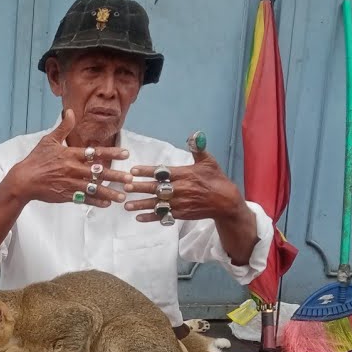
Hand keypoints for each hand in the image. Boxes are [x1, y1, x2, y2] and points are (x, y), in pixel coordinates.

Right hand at [7, 109, 132, 207]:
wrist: (23, 180)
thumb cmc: (36, 159)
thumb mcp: (49, 140)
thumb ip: (63, 127)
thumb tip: (70, 111)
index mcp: (71, 155)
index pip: (95, 153)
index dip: (112, 154)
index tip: (125, 154)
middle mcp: (73, 169)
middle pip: (98, 173)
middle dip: (115, 176)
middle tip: (130, 179)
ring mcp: (70, 184)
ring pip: (94, 188)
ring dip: (109, 192)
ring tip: (122, 196)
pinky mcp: (66, 195)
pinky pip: (84, 199)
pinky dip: (96, 201)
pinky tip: (106, 203)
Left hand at [124, 134, 248, 222]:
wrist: (225, 202)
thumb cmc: (216, 179)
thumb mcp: (208, 161)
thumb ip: (198, 148)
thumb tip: (195, 134)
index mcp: (185, 174)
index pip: (162, 171)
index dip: (147, 171)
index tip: (134, 170)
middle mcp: (180, 189)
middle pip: (157, 188)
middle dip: (140, 188)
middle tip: (126, 187)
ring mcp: (180, 203)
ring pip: (157, 204)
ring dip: (141, 205)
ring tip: (127, 205)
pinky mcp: (181, 214)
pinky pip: (163, 216)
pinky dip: (151, 217)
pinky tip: (139, 217)